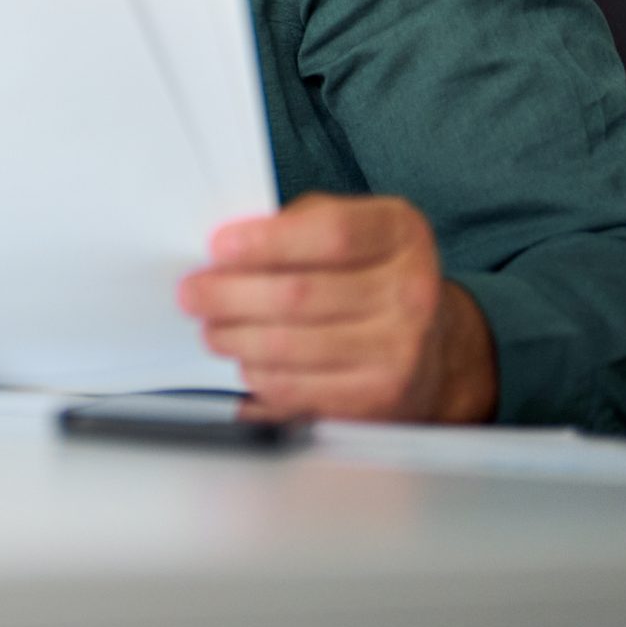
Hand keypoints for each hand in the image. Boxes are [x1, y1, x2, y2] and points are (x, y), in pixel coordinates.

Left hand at [177, 193, 496, 422]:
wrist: (432, 348)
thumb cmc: (368, 275)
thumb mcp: (348, 227)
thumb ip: (294, 226)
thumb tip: (224, 248)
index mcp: (400, 234)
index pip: (330, 233)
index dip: (266, 242)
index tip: (217, 246)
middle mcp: (411, 291)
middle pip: (298, 295)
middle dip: (229, 295)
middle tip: (193, 293)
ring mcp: (400, 350)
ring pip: (289, 347)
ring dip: (234, 338)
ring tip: (212, 328)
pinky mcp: (378, 400)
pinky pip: (296, 390)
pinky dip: (257, 377)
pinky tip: (245, 361)